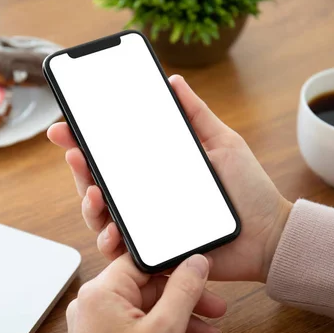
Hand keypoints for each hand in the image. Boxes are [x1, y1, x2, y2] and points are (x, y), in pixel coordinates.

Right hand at [48, 75, 292, 281]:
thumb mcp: (222, 143)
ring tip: (96, 193)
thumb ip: (196, 115)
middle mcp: (144, 195)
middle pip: (98, 183)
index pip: (112, 155)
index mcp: (155, 169)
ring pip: (101, 215)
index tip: (65, 127)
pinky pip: (121, 248)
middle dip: (79, 169)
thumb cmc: (247, 190)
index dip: (85, 142)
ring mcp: (145, 224)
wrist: (268, 235)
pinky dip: (109, 239)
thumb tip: (173, 81)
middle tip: (74, 154)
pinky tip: (113, 230)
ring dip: (89, 203)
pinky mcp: (152, 251)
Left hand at [67, 253, 223, 332]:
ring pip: (146, 308)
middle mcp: (94, 303)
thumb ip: (183, 291)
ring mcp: (96, 323)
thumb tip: (195, 262)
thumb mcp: (164, 330)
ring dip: (180, 318)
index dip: (176, 264)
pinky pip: (137, 325)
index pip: (144, 261)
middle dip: (185, 298)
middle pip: (148, 286)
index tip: (201, 271)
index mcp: (101, 291)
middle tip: (215, 308)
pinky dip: (162, 331)